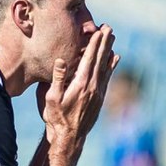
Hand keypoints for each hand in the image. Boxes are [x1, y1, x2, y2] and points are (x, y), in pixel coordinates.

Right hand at [38, 24, 119, 143]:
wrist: (69, 138)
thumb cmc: (56, 118)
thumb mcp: (51, 98)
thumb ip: (57, 78)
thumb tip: (61, 60)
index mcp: (81, 84)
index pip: (89, 59)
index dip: (94, 44)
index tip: (99, 30)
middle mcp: (93, 86)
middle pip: (101, 60)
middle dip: (104, 42)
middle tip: (109, 28)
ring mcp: (98, 93)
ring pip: (106, 67)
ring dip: (109, 51)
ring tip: (113, 38)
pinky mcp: (100, 98)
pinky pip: (108, 77)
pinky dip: (112, 66)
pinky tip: (115, 59)